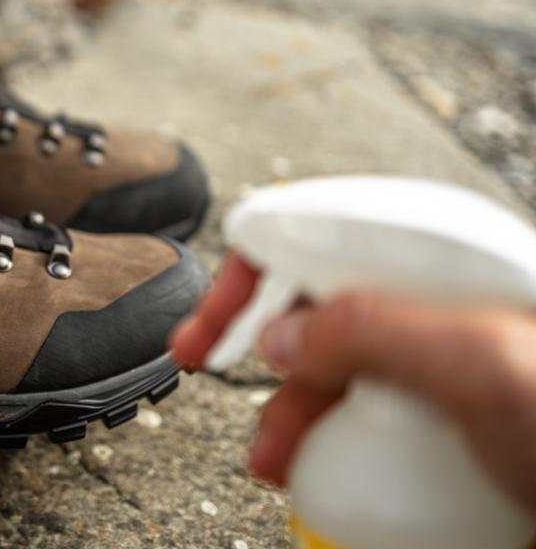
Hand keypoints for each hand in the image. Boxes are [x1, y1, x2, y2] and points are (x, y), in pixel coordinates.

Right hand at [171, 254, 535, 514]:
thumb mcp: (484, 365)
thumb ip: (371, 329)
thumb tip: (284, 333)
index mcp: (450, 261)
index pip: (327, 232)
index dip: (258, 271)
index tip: (213, 322)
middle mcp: (443, 303)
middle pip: (320, 300)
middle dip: (261, 344)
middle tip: (209, 371)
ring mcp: (445, 365)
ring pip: (338, 366)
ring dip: (289, 408)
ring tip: (275, 457)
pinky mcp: (448, 417)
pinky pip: (365, 416)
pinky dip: (326, 438)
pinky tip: (319, 462)